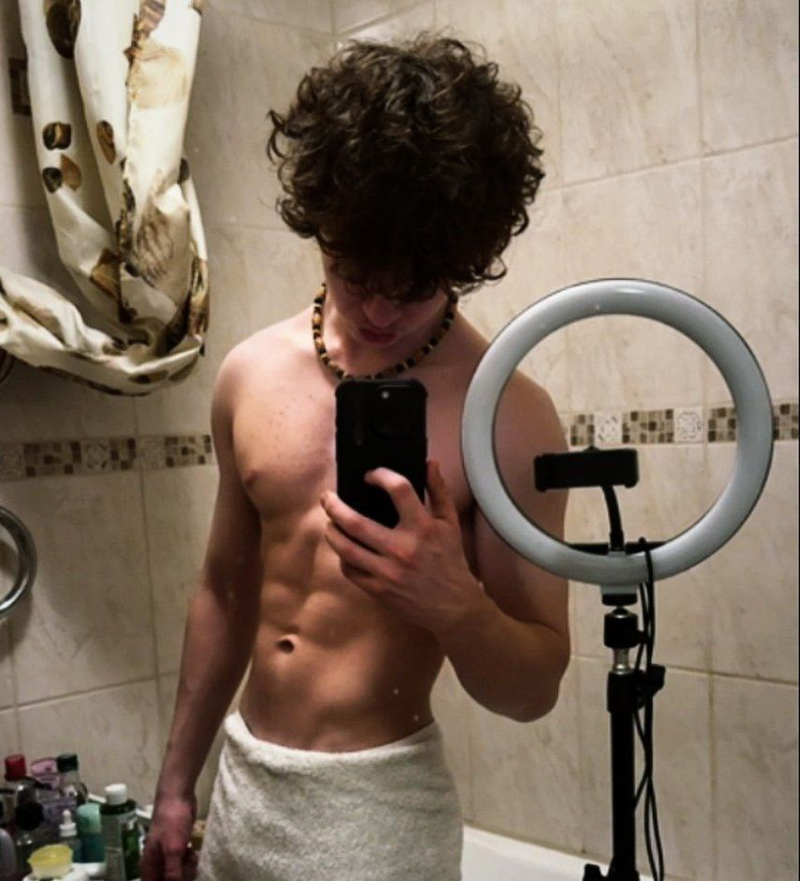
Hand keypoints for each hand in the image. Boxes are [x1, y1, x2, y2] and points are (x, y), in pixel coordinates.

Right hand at [140, 793, 198, 880]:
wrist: (178, 795)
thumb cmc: (172, 822)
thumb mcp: (173, 849)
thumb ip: (172, 873)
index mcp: (149, 867)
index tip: (180, 878)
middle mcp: (156, 864)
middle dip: (181, 878)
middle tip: (189, 866)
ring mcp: (167, 855)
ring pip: (177, 875)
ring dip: (187, 870)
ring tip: (192, 857)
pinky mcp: (178, 847)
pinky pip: (183, 863)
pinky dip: (190, 861)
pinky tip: (193, 852)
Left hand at [320, 459, 485, 635]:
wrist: (453, 605)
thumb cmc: (450, 560)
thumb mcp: (449, 523)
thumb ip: (438, 490)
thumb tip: (428, 462)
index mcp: (423, 527)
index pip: (399, 490)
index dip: (381, 476)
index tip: (370, 475)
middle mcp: (402, 549)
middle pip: (356, 523)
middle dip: (335, 507)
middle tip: (326, 497)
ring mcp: (388, 572)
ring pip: (346, 549)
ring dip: (332, 532)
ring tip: (329, 523)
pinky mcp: (378, 590)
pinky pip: (350, 571)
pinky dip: (343, 558)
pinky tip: (343, 549)